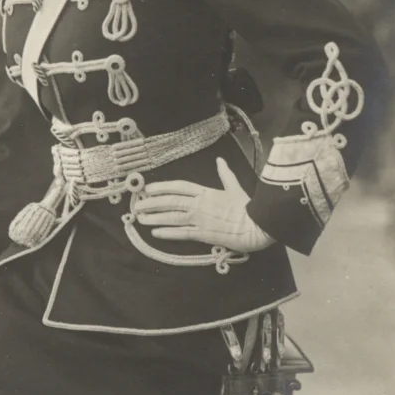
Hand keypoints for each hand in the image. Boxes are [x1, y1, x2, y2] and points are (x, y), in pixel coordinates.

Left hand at [134, 158, 273, 253]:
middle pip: (170, 201)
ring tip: (141, 218)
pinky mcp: (202, 235)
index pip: (179, 187)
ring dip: (155, 217)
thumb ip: (225, 174)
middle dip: (153, 203)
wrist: (255, 226)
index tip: (149, 188)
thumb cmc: (246, 207)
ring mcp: (199, 220)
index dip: (162, 187)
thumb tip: (220, 160)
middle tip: (138, 205)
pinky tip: (156, 232)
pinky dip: (167, 233)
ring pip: (172, 217)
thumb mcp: (234, 187)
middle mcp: (198, 204)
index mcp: (205, 191)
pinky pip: (181, 233)